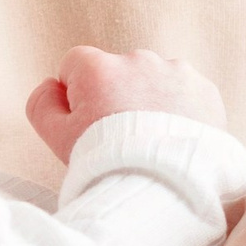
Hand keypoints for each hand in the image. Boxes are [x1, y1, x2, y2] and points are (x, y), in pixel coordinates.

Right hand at [27, 42, 228, 167]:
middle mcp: (137, 59)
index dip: (77, 95)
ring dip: (149, 102)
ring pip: (153, 80)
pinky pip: (185, 93)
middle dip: (116, 96)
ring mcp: (175, 71)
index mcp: (98, 68)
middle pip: (117, 71)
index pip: (75, 66)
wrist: (166, 187)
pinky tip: (174, 138)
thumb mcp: (56, 138)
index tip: (88, 124)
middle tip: (121, 138)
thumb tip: (51, 85)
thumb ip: (42, 103)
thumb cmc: (106, 163)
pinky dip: (180, 110)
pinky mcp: (204, 89)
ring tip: (151, 141)